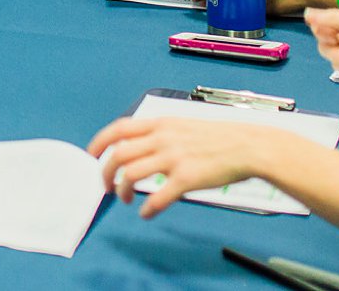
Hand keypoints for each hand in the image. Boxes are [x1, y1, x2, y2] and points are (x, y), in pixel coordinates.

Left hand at [87, 116, 273, 217]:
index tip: (91, 156)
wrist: (247, 146)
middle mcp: (162, 138)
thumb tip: (139, 147)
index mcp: (160, 124)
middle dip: (105, 173)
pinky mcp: (186, 178)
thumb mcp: (182, 126)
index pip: (119, 128)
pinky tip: (147, 213)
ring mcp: (173, 158)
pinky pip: (158, 197)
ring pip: (131, 175)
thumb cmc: (218, 138)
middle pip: (119, 155)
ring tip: (126, 200)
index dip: (99, 142)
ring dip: (122, 191)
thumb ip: (160, 134)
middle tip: (106, 187)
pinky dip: (147, 209)